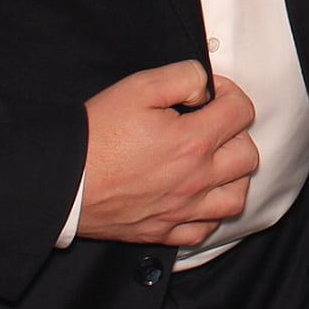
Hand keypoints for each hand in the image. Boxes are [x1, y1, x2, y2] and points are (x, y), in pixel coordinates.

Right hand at [80, 61, 258, 246]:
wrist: (61, 182)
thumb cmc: (96, 135)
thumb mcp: (138, 87)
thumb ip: (182, 77)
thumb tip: (204, 87)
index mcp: (193, 142)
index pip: (241, 112)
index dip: (230, 93)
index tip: (210, 94)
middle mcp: (195, 179)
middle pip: (248, 156)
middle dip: (235, 134)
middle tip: (211, 125)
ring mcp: (181, 210)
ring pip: (235, 198)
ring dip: (232, 177)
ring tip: (212, 162)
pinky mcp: (162, 232)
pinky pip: (204, 231)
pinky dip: (207, 214)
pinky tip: (195, 197)